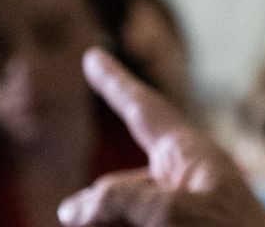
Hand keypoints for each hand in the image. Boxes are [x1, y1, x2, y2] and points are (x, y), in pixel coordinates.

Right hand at [57, 48, 264, 226]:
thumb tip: (73, 207)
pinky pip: (132, 223)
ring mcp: (179, 210)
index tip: (94, 55)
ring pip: (118, 215)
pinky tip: (115, 225)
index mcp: (191, 155)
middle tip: (81, 219)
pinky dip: (117, 225)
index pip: (144, 108)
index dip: (115, 83)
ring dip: (106, 221)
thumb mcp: (176, 212)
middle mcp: (181, 179)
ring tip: (117, 224)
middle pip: (115, 185)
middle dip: (96, 206)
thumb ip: (120, 200)